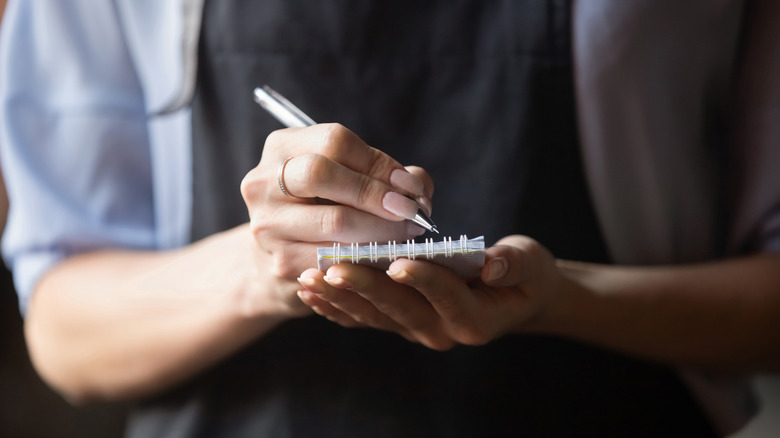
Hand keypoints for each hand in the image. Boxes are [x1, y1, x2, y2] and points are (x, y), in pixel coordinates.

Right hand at [240, 124, 433, 312]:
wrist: (275, 261)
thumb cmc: (321, 211)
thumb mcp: (345, 180)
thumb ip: (386, 176)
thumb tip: (419, 187)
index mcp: (282, 147)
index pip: (334, 142)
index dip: (379, 163)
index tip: (410, 186)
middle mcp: (263, 181)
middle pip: (322, 173)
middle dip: (375, 192)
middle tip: (409, 211)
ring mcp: (267, 224)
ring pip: (334, 220)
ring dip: (382, 228)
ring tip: (407, 234)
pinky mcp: (280, 263)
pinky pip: (334, 258)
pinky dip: (368, 256)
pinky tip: (386, 256)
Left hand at [296, 235, 563, 349]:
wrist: (513, 298)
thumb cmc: (523, 275)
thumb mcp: (529, 265)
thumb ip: (513, 264)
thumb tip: (493, 263)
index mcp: (474, 319)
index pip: (446, 297)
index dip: (424, 279)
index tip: (398, 260)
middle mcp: (442, 332)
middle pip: (399, 309)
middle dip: (365, 287)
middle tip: (333, 267)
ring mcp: (416, 330)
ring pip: (373, 316)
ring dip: (340, 297)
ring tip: (309, 277)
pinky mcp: (398, 323)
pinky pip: (362, 318)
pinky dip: (335, 306)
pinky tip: (309, 291)